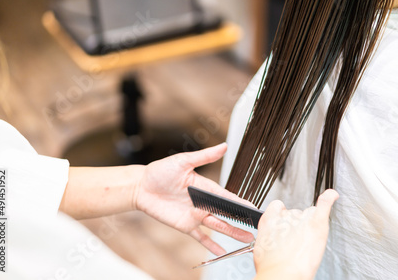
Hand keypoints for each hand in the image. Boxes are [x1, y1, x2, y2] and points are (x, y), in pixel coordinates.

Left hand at [134, 143, 254, 254]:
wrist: (140, 186)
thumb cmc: (160, 171)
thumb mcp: (184, 161)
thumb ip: (205, 156)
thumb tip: (224, 145)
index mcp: (206, 188)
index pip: (227, 197)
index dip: (241, 204)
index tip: (255, 209)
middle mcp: (203, 203)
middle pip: (227, 214)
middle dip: (242, 221)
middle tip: (258, 228)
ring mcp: (195, 216)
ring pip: (218, 226)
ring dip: (233, 233)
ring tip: (248, 239)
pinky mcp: (185, 226)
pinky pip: (200, 237)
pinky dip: (211, 245)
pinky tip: (221, 252)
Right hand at [253, 190, 338, 279]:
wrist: (283, 275)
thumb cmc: (271, 267)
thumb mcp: (262, 248)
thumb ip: (270, 235)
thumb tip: (275, 237)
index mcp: (269, 220)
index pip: (277, 207)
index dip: (281, 215)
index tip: (284, 225)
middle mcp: (285, 215)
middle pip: (295, 213)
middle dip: (297, 226)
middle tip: (296, 244)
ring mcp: (301, 218)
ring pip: (309, 215)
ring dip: (309, 225)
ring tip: (306, 244)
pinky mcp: (316, 223)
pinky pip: (324, 205)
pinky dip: (329, 198)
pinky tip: (333, 195)